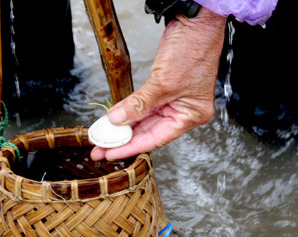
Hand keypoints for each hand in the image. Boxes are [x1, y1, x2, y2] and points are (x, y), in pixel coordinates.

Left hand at [90, 8, 226, 160]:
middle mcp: (183, 111)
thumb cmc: (193, 48)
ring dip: (123, 127)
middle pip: (149, 132)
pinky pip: (143, 105)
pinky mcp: (164, 88)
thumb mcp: (163, 82)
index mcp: (191, 115)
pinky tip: (114, 119)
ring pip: (144, 119)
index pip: (156, 139)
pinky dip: (128, 111)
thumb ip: (138, 104)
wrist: (196, 22)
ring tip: (103, 136)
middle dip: (123, 140)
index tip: (110, 153)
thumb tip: (117, 120)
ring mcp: (174, 100)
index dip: (131, 147)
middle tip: (100, 148)